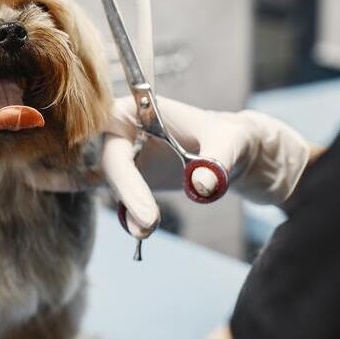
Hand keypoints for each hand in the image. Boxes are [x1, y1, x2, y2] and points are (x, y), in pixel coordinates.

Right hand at [103, 96, 310, 237]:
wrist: (229, 153)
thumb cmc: (226, 136)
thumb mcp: (228, 141)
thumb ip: (216, 159)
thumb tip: (201, 185)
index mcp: (135, 108)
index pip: (113, 133)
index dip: (121, 166)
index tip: (141, 201)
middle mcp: (121, 130)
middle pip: (111, 161)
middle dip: (127, 192)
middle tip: (149, 222)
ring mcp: (122, 156)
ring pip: (113, 183)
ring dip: (128, 208)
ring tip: (147, 230)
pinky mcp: (127, 179)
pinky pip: (118, 196)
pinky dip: (124, 213)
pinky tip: (138, 229)